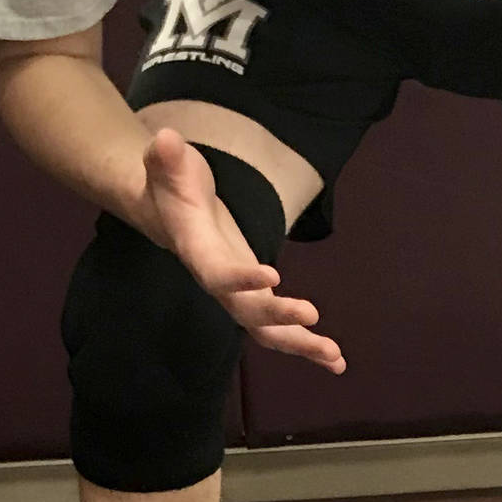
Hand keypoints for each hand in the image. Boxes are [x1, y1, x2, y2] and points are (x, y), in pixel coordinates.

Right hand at [139, 129, 344, 373]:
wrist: (165, 208)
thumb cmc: (170, 184)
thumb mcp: (167, 164)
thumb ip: (167, 158)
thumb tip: (164, 141)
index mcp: (198, 252)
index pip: (216, 271)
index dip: (240, 277)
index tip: (271, 276)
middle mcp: (216, 280)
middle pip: (245, 310)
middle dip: (277, 315)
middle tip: (312, 317)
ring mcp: (235, 292)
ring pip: (265, 329)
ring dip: (300, 344)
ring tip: (336, 358)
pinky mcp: (252, 293)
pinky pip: (278, 326)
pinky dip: (306, 342)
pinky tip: (335, 360)